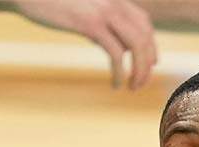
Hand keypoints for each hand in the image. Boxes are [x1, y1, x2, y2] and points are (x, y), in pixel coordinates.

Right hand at [13, 0, 157, 88]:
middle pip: (144, 36)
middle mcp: (114, 2)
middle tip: (141, 83)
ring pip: (136, 46)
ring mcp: (104, 12)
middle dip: (147, 63)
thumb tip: (103, 37)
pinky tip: (116, 84)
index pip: (144, 21)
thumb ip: (95, 18)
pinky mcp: (90, 24)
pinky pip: (116, 54)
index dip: (151, 45)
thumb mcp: (78, 6)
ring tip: (132, 87)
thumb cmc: (47, 0)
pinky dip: (120, 72)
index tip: (150, 64)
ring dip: (138, 71)